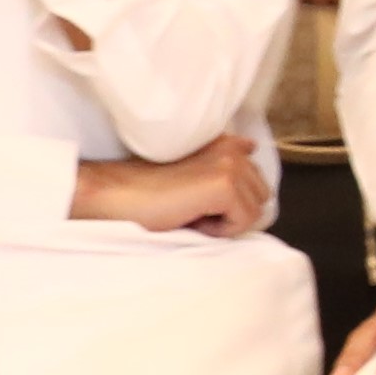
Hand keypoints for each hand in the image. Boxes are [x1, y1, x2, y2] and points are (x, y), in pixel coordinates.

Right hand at [72, 132, 269, 238]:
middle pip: (261, 197)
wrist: (114, 196)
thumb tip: (252, 152)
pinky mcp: (224, 185)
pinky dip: (219, 230)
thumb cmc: (149, 193)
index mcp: (226, 144)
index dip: (235, 199)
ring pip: (254, 211)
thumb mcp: (193, 175)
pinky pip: (243, 222)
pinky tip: (190, 217)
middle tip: (192, 207)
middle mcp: (232, 149)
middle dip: (232, 210)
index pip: (256, 176)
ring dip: (225, 220)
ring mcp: (229, 165)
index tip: (203, 200)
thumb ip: (225, 167)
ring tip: (190, 210)